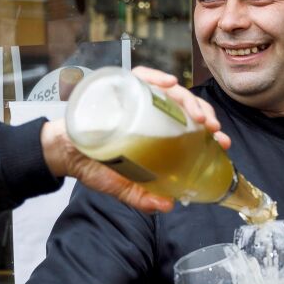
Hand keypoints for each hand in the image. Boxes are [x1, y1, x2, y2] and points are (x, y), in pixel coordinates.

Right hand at [40, 67, 228, 213]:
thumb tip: (167, 206)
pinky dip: (155, 77)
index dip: (209, 130)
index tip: (221, 140)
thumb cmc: (93, 164)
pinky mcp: (117, 86)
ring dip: (186, 98)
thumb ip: (141, 196)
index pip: (189, 124)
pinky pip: (140, 77)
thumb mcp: (121, 185)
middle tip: (212, 127)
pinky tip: (168, 84)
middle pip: (184, 104)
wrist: (62, 152)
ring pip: (168, 89)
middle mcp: (148, 111)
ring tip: (196, 112)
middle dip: (203, 112)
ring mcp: (134, 97)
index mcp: (155, 131)